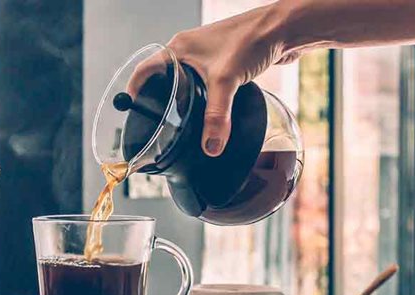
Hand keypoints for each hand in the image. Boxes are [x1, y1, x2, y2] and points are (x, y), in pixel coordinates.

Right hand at [129, 4, 289, 156]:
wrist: (284, 28)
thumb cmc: (251, 38)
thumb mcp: (226, 81)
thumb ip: (216, 117)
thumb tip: (210, 147)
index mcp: (179, 48)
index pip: (145, 70)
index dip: (135, 90)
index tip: (130, 109)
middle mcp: (189, 50)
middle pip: (164, 77)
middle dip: (159, 99)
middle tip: (157, 121)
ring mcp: (207, 55)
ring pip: (186, 81)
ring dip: (184, 99)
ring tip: (181, 120)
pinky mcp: (224, 62)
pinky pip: (206, 82)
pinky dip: (204, 97)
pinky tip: (210, 111)